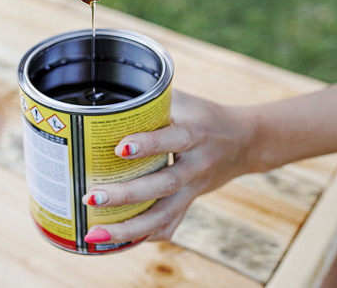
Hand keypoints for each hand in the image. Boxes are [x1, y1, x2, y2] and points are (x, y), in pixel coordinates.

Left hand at [80, 90, 256, 243]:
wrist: (243, 141)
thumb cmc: (203, 115)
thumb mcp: (183, 100)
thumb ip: (151, 98)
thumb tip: (105, 94)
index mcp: (196, 132)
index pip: (173, 139)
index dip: (148, 144)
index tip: (119, 149)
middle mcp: (197, 164)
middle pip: (164, 184)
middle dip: (127, 195)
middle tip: (92, 197)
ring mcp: (194, 188)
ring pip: (165, 214)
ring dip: (129, 228)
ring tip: (94, 233)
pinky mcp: (190, 202)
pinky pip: (169, 225)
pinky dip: (144, 236)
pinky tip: (116, 242)